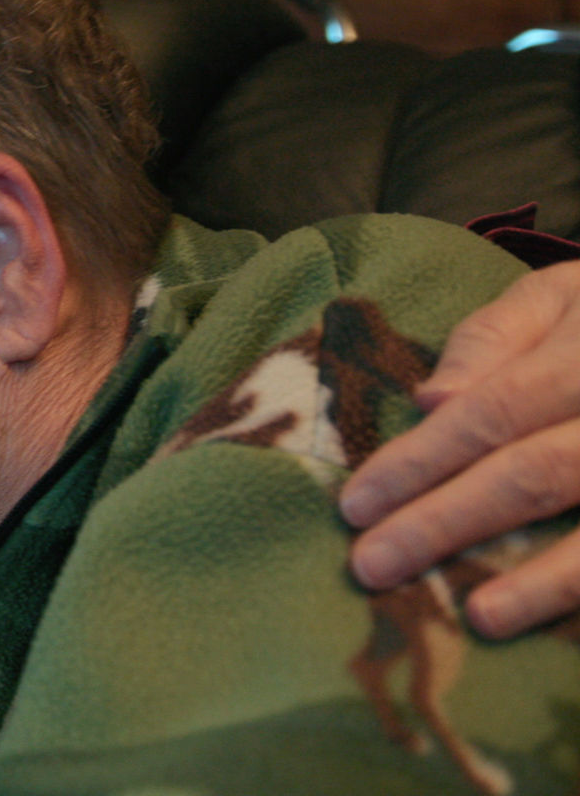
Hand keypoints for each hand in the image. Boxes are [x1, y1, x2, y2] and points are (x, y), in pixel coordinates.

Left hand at [342, 260, 579, 636]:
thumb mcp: (563, 296)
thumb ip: (495, 338)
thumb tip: (431, 399)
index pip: (494, 409)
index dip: (422, 459)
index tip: (354, 505)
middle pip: (538, 473)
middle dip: (448, 522)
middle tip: (371, 566)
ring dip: (546, 579)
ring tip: (479, 617)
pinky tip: (540, 615)